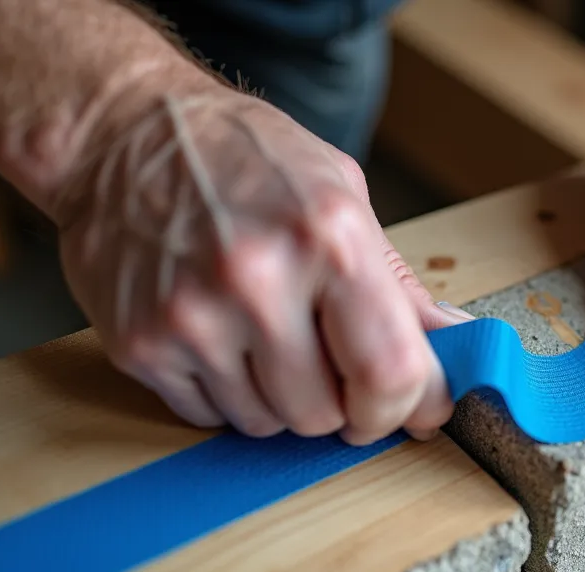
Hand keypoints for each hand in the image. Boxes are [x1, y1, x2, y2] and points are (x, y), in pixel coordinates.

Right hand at [53, 88, 471, 443]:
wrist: (124, 134)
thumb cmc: (245, 158)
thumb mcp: (343, 195)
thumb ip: (401, 285)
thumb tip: (461, 344)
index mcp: (328, 237)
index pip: (390, 373)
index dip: (412, 405)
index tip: (415, 408)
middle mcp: (258, 278)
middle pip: (326, 415)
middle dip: (338, 399)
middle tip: (322, 349)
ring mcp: (192, 317)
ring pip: (267, 424)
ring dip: (278, 397)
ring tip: (261, 328)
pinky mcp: (140, 345)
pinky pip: (209, 417)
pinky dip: (224, 392)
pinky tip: (216, 332)